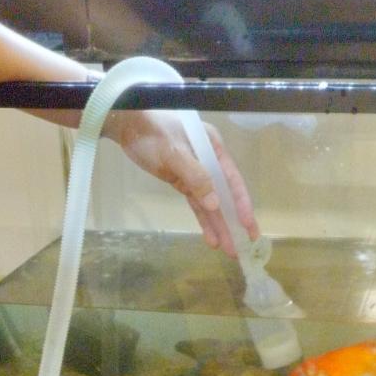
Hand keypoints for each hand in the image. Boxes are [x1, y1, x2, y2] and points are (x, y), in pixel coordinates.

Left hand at [108, 110, 258, 256]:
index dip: (240, 203)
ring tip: (229, 250)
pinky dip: (203, 221)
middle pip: (225, 195)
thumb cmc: (153, 132)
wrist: (128, 125)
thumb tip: (215, 204)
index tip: (247, 224)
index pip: (231, 180)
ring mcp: (196, 174)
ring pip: (211, 204)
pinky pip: (196, 205)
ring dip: (219, 226)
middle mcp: (209, 162)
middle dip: (234, 221)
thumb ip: (196, 177)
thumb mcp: (175, 152)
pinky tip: (211, 238)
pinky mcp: (182, 182)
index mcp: (213, 148)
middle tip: (246, 245)